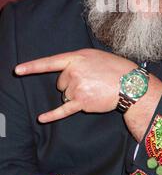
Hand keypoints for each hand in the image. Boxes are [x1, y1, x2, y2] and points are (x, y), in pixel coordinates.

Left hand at [15, 49, 136, 122]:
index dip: (33, 66)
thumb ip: (78, 61)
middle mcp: (74, 71)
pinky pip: (63, 110)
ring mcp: (77, 87)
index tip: (18, 70)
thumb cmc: (115, 69)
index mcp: (77, 57)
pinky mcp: (81, 102)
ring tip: (94, 90)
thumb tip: (67, 72)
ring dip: (76, 95)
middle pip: (60, 82)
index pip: (51, 62)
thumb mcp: (95, 56)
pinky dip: (52, 115)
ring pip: (65, 95)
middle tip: (90, 82)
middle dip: (71, 84)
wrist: (130, 84)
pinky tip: (42, 118)